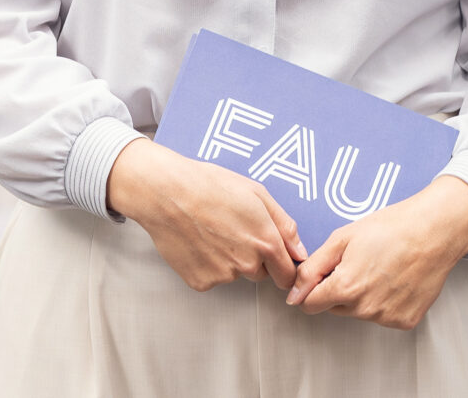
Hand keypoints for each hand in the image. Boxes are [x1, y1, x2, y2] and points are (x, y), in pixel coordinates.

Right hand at [105, 138, 305, 291]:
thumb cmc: (211, 186)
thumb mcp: (257, 193)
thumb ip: (284, 226)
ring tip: (213, 231)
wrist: (167, 193)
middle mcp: (247, 264)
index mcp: (266, 242)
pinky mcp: (200, 282)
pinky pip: (212, 277)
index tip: (277, 260)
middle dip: (255, 259)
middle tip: (235, 231)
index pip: (288, 275)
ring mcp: (223, 276)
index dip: (284, 266)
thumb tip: (300, 251)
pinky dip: (208, 265)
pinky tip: (199, 242)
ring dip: (231, 260)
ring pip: (236, 274)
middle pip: (262, 274)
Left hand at [285, 176, 467, 329]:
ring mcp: (386, 317)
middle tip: (360, 262)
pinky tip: (396, 279)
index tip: (327, 273)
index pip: (310, 304)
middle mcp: (365, 308)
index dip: (314, 286)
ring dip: (363, 295)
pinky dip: (386, 301)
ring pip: (359, 312)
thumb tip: (293, 294)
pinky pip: (383, 315)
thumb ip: (312, 268)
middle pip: (335, 307)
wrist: (435, 230)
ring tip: (382, 267)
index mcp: (346, 287)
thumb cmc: (393, 227)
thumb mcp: (343, 237)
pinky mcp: (405, 320)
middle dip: (340, 288)